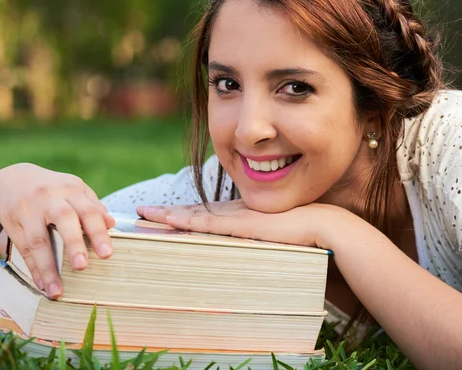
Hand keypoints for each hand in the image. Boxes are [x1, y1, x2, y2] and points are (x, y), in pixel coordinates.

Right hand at [0, 163, 114, 297]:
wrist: (13, 179)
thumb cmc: (54, 190)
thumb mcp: (74, 190)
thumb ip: (93, 206)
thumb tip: (112, 224)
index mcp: (72, 190)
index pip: (88, 211)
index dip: (98, 232)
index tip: (107, 254)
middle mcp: (50, 198)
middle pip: (63, 219)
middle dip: (74, 244)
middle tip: (83, 267)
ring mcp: (29, 210)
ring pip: (38, 240)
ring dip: (48, 268)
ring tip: (57, 291)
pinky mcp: (13, 222)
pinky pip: (24, 249)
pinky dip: (34, 269)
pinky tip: (42, 285)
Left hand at [137, 199, 345, 249]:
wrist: (320, 224)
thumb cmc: (302, 233)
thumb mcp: (273, 237)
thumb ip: (259, 240)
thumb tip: (251, 248)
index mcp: (240, 215)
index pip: (204, 215)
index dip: (182, 215)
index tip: (162, 216)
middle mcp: (234, 212)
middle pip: (193, 212)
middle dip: (166, 213)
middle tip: (140, 212)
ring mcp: (237, 216)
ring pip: (195, 215)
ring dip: (168, 215)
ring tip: (144, 215)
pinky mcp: (241, 223)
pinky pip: (208, 223)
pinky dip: (187, 221)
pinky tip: (170, 220)